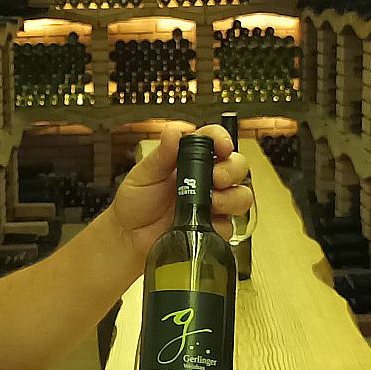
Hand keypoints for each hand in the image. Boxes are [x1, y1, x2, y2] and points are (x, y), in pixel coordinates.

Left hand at [106, 121, 253, 263]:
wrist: (129, 237)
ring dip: (231, 197)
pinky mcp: (212, 228)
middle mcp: (205, 180)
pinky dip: (220, 224)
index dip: (222, 139)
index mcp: (189, 160)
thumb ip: (162, 154)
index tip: (222, 145)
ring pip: (241, 195)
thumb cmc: (135, 203)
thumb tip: (174, 132)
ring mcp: (212, 204)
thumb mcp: (144, 174)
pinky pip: (229, 225)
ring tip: (212, 203)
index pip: (214, 140)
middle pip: (237, 166)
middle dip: (231, 170)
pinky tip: (203, 223)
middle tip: (216, 178)